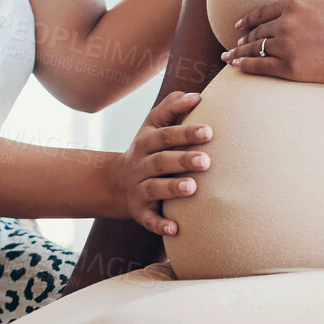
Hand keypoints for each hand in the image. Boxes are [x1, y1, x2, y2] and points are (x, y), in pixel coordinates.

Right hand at [108, 90, 212, 236]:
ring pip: (154, 189)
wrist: (115, 183)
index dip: (185, 132)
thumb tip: (197, 95)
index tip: (208, 130)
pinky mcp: (140, 212)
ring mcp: (139, 189)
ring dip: (172, 189)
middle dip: (182, 160)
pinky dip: (160, 225)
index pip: (165, 135)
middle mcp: (141, 165)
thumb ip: (172, 107)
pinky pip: (149, 220)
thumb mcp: (152, 125)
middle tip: (206, 161)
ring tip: (192, 188)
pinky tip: (176, 229)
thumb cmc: (147, 149)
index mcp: (146, 142)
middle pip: (161, 161)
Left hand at [220, 0, 323, 85]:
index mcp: (295, 4)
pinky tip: (238, 68)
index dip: (248, 19)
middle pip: (257, 31)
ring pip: (256, 49)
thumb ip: (307, 8)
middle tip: (235, 44)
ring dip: (240, 53)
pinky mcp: (291, 68)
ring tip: (231, 57)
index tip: (239, 25)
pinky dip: (246, 67)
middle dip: (244, 38)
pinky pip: (261, 67)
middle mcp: (286, 23)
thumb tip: (296, 12)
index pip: (263, 12)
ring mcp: (287, 46)